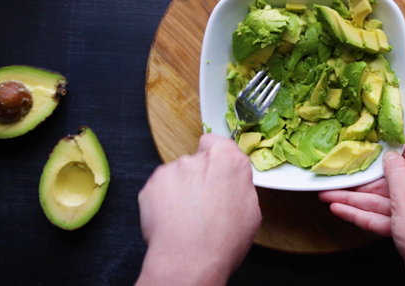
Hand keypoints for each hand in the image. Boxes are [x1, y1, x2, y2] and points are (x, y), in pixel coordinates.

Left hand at [136, 134, 260, 285]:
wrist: (190, 261)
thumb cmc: (222, 242)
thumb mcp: (250, 212)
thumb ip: (240, 186)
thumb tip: (233, 183)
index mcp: (230, 162)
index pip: (218, 142)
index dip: (214, 156)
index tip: (214, 170)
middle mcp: (202, 159)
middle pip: (197, 160)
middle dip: (198, 176)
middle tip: (201, 203)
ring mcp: (175, 168)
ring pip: (177, 174)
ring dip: (180, 188)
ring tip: (185, 216)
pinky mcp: (154, 182)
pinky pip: (160, 186)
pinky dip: (162, 199)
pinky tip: (171, 218)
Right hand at [318, 138, 404, 285]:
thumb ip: (395, 172)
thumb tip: (388, 154)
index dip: (386, 142)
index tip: (366, 133)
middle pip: (387, 178)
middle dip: (359, 178)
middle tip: (336, 171)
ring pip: (380, 200)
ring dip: (353, 198)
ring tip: (326, 194)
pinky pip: (381, 216)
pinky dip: (361, 214)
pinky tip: (339, 209)